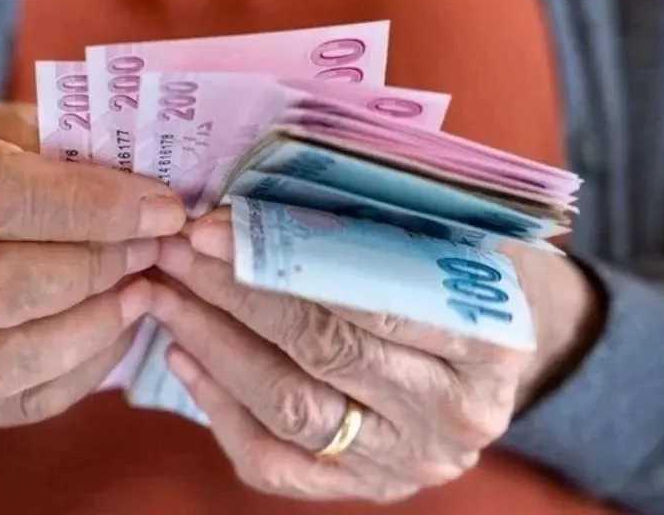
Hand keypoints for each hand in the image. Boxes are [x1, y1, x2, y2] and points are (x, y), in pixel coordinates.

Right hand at [0, 99, 184, 425]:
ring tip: (141, 293)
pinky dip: (81, 371)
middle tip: (152, 250)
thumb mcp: (28, 125)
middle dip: (90, 271)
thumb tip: (157, 198)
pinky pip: (12, 400)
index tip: (160, 209)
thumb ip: (80, 149)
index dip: (88, 208)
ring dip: (89, 329)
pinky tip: (117, 330)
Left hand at [147, 208, 600, 502]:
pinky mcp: (358, 488)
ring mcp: (402, 462)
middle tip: (178, 249)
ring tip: (166, 292)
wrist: (497, 360)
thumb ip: (391, 218)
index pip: (372, 300)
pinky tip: (183, 354)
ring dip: (214, 344)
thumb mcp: (458, 238)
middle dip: (236, 294)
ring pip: (288, 408)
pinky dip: (218, 407)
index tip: (219, 225)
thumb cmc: (465, 276)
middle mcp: (450, 416)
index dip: (287, 262)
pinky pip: (272, 462)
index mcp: (491, 343)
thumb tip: (278, 180)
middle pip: (324, 351)